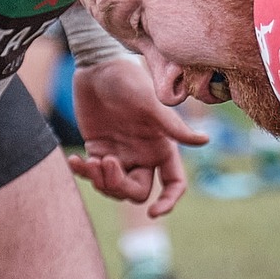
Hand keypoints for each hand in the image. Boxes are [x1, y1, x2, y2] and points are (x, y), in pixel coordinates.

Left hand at [65, 58, 208, 216]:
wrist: (97, 65)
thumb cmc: (128, 80)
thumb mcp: (150, 104)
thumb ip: (173, 127)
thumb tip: (205, 141)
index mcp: (162, 146)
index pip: (173, 183)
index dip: (168, 201)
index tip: (154, 213)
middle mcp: (143, 154)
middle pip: (138, 192)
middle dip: (121, 185)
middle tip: (106, 163)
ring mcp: (120, 154)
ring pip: (114, 188)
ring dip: (101, 181)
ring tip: (88, 161)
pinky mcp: (97, 149)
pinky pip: (92, 173)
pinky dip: (83, 172)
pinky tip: (74, 160)